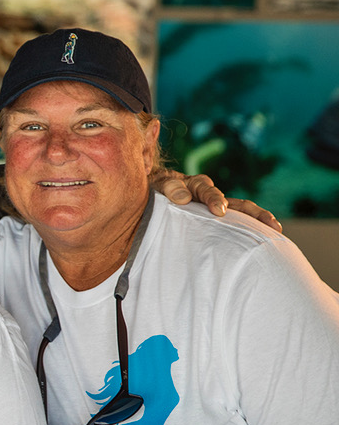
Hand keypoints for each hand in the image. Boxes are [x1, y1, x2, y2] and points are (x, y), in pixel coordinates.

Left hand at [149, 168, 282, 232]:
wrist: (151, 196)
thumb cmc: (154, 190)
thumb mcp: (157, 184)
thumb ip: (169, 188)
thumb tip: (183, 197)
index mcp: (196, 185)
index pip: (207, 190)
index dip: (214, 199)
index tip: (219, 210)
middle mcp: (211, 196)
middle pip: (235, 202)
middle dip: (253, 213)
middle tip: (267, 224)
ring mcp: (217, 210)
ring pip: (242, 213)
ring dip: (259, 220)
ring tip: (275, 230)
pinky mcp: (217, 223)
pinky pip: (236, 225)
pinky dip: (250, 230)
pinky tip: (264, 240)